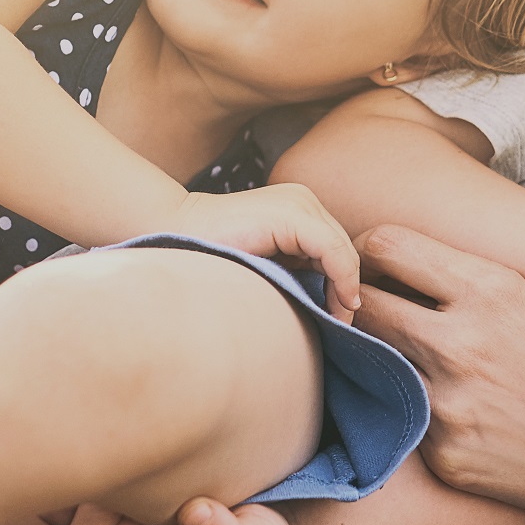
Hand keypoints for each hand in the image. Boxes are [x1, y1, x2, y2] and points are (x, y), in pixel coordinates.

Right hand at [163, 183, 359, 317]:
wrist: (176, 232)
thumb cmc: (215, 255)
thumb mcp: (267, 263)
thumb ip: (296, 273)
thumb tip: (336, 307)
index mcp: (299, 209)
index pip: (337, 248)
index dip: (346, 283)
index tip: (341, 318)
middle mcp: (303, 199)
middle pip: (344, 249)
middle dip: (348, 288)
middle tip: (343, 324)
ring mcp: (299, 202)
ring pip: (342, 249)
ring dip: (345, 287)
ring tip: (338, 319)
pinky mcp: (291, 214)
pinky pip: (331, 248)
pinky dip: (341, 278)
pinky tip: (337, 303)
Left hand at [351, 227, 524, 524]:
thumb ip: (475, 280)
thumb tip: (409, 259)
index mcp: (489, 291)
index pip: (384, 246)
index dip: (371, 253)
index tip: (374, 266)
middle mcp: (460, 345)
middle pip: (363, 306)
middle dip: (359, 304)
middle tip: (368, 311)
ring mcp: (449, 406)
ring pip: (374, 367)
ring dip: (383, 361)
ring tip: (409, 361)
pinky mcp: (446, 457)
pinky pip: (406, 422)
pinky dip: (416, 413)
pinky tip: (454, 414)